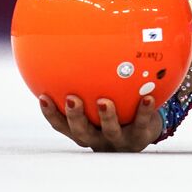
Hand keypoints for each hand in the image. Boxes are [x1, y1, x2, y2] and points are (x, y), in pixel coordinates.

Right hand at [39, 93, 161, 151]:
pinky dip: (144, 111)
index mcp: (84, 130)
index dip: (50, 113)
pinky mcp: (139, 138)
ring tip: (104, 101)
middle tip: (72, 98)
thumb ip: (88, 85)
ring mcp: (118, 140)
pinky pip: (142, 123)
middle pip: (82, 131)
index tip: (43, 96)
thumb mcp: (99, 102)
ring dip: (107, 117)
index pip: (61, 124)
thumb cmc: (116, 114)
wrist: (143, 135)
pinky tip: (148, 97)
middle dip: (75, 117)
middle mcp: (97, 138)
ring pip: (110, 130)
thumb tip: (78, 51)